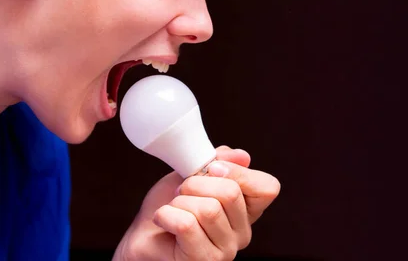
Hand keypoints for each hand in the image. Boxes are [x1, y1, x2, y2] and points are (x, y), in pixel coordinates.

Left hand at [112, 146, 280, 260]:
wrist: (140, 235)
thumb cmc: (168, 205)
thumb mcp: (193, 173)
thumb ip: (218, 162)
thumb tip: (242, 156)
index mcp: (246, 210)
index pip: (267, 188)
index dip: (239, 172)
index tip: (211, 168)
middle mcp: (242, 233)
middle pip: (231, 193)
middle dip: (196, 183)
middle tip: (181, 192)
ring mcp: (225, 251)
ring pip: (207, 209)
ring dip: (179, 202)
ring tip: (172, 209)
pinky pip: (186, 225)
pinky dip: (167, 215)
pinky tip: (163, 221)